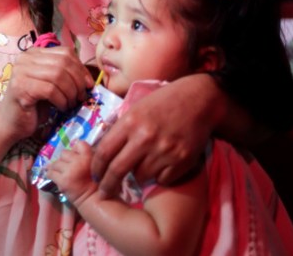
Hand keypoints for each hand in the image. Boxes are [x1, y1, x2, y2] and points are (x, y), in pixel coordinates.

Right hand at [0, 45, 92, 142]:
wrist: (11, 123)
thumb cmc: (34, 105)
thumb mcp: (51, 84)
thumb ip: (64, 74)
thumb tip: (89, 78)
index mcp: (34, 53)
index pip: (65, 52)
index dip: (81, 68)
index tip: (88, 85)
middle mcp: (25, 58)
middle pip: (63, 63)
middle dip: (78, 81)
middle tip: (81, 97)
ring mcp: (20, 71)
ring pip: (58, 75)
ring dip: (70, 92)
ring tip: (71, 104)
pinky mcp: (20, 87)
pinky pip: (50, 90)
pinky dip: (61, 100)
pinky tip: (61, 107)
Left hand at [46, 141, 97, 206]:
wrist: (95, 201)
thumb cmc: (97, 184)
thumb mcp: (96, 165)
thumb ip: (87, 155)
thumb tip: (74, 147)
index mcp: (89, 157)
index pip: (79, 144)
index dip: (76, 150)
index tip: (76, 156)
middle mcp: (78, 162)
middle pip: (64, 153)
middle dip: (65, 159)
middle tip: (68, 167)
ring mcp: (69, 171)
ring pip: (56, 162)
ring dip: (57, 167)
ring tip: (60, 172)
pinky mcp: (62, 181)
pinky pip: (50, 173)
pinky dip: (50, 174)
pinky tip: (54, 177)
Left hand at [91, 76, 215, 196]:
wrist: (198, 100)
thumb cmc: (162, 102)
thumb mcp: (135, 109)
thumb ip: (120, 129)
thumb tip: (101, 151)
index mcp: (130, 123)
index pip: (104, 152)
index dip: (96, 168)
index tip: (94, 176)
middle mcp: (145, 138)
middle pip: (118, 170)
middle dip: (107, 185)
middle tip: (103, 193)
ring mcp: (164, 151)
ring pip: (140, 177)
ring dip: (137, 176)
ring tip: (141, 167)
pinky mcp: (182, 161)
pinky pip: (162, 180)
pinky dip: (158, 177)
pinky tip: (161, 166)